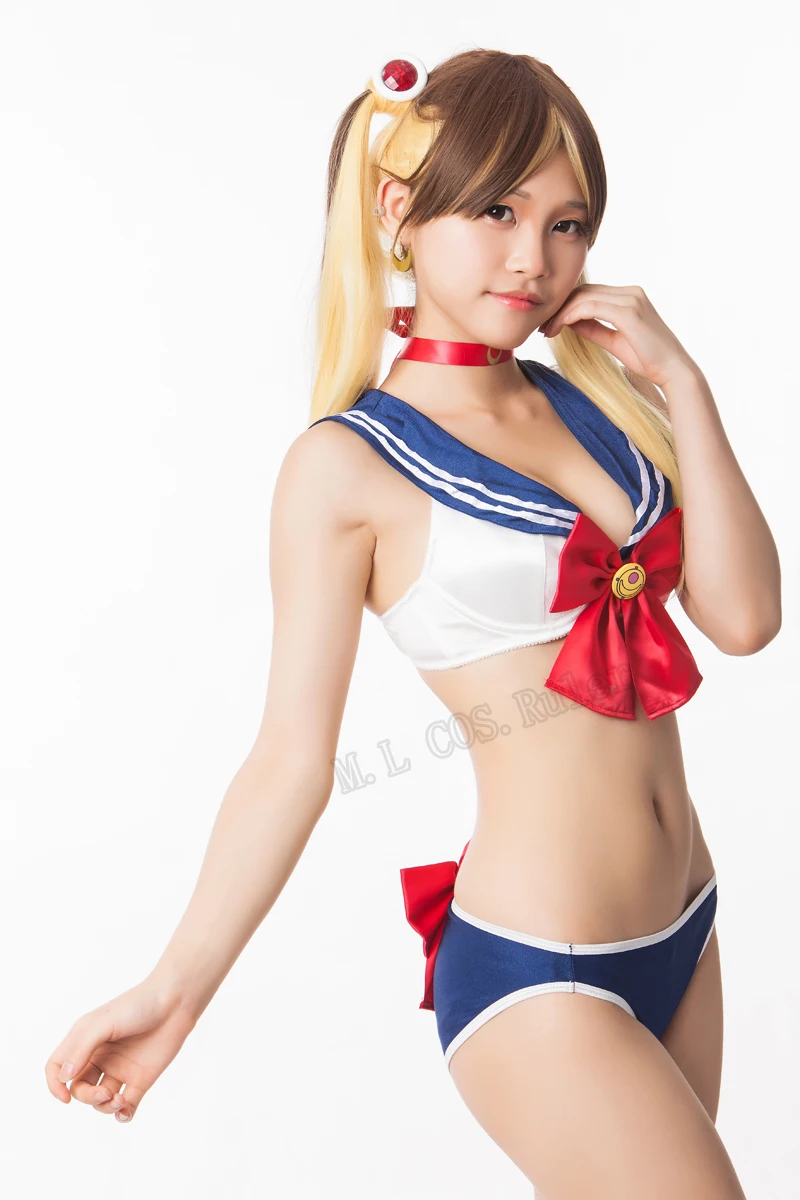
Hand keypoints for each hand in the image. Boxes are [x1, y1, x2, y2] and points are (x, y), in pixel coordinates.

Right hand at [45, 977, 196, 1123]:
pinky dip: (123, 1115)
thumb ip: (81, 1049)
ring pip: (101, 1101)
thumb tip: (64, 1077)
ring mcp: (120, 1069)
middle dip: (87, 1098)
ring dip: (105, 1107)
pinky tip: (125, 1110)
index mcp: (85, 1041)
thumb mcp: (103, 1023)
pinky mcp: (141, 1079)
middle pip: (79, 1088)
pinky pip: (126, 1106)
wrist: (175, 1002)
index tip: (65, 1098)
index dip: (55, 1085)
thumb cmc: (138, 1005)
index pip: (57, 1067)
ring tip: (120, 1098)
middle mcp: (100, 1057)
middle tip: (104, 1093)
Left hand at [538, 284, 696, 389]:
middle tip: (542, 325)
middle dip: (560, 306)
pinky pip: (591, 307)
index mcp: (629, 296)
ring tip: (547, 330)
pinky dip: (571, 315)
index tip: (549, 323)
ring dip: (561, 312)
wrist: (673, 371)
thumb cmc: (648, 359)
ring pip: (584, 297)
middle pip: (584, 291)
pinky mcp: (628, 312)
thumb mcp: (614, 341)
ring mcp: (631, 299)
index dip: (566, 305)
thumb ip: (594, 328)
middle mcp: (631, 292)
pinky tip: (559, 327)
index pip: (590, 293)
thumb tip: (571, 322)